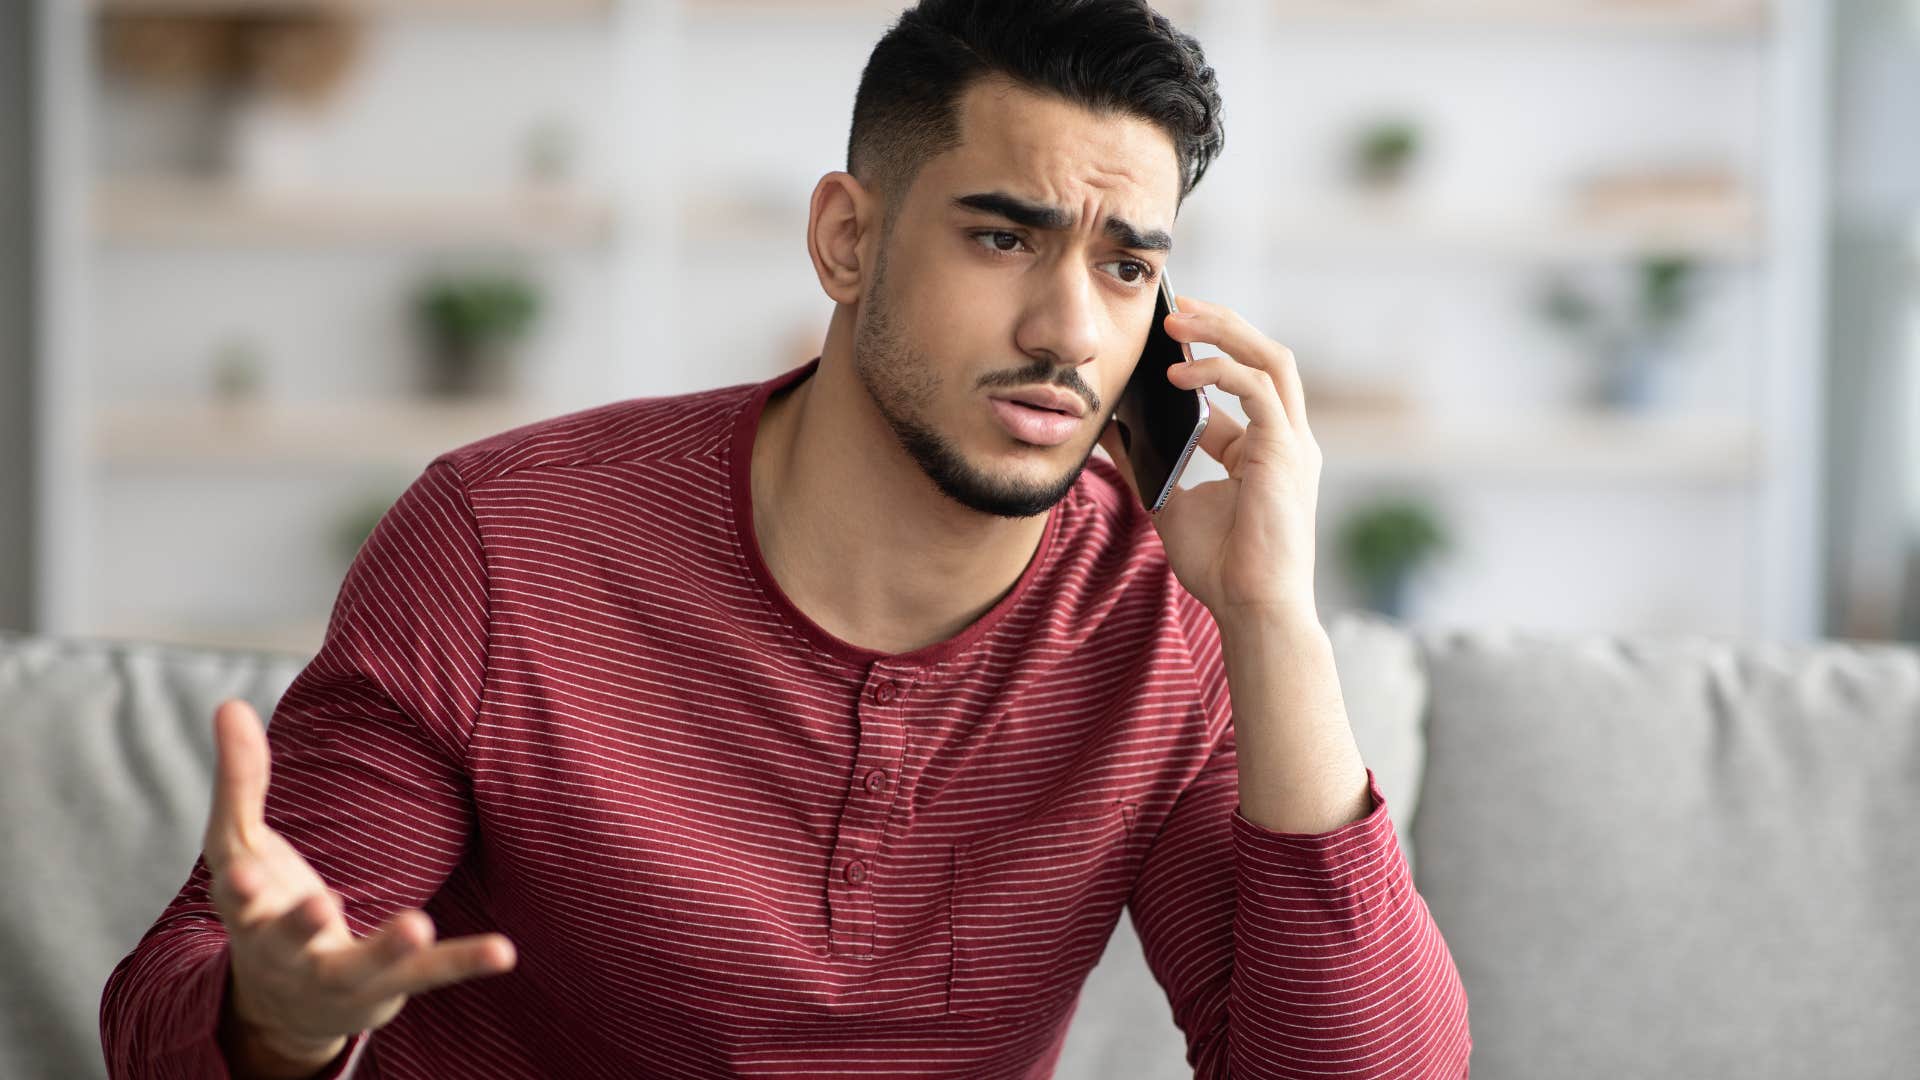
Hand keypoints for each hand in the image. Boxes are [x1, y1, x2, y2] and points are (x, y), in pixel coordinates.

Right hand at [202, 699, 516, 1066]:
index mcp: (249, 913)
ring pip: (364, 966)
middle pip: (290, 941)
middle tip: (320, 905)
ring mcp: (340, 974)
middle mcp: (288, 952)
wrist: (284, 1004)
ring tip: (418, 925)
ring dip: (388, 948)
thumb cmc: (263, 906)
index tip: (240, 877)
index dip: (240, 891)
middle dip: (300, 926)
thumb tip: (228, 703)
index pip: (238, 901)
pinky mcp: (388, 985)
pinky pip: (430, 975)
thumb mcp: (240, 848)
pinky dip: (464, 962)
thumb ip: (239, 781)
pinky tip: (503, 952)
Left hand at [1097, 295, 1322, 624]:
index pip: (1238, 384)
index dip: (1201, 356)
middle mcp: (1284, 438)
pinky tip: (1178, 376)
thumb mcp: (1168, 502)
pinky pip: (1258, 388)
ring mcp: (1291, 442)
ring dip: (1224, 332)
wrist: (1252, 610)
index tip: (1160, 338)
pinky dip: (1220, 372)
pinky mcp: (1286, 450)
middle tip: (1175, 306)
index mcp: (1263, 448)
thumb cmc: (1220, 567)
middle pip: (1263, 356)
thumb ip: (1144, 463)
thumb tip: (1107, 429)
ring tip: (1177, 320)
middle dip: (1221, 325)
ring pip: (1270, 358)